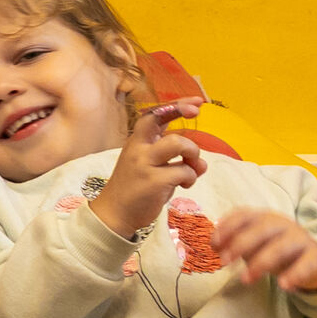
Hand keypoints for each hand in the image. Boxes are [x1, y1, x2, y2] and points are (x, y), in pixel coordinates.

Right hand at [91, 101, 208, 234]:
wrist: (115, 214)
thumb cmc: (134, 189)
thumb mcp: (147, 166)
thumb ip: (172, 160)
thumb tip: (201, 164)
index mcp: (136, 142)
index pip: (155, 115)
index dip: (177, 105)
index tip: (197, 103)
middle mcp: (138, 148)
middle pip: (163, 120)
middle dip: (184, 125)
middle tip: (195, 140)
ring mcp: (144, 163)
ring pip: (178, 144)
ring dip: (193, 156)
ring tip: (192, 171)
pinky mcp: (154, 181)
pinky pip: (184, 171)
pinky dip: (191, 178)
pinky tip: (184, 186)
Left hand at [212, 208, 316, 292]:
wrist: (313, 260)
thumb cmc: (274, 249)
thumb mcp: (253, 244)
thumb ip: (234, 242)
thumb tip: (214, 245)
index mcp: (264, 217)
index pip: (244, 215)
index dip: (227, 228)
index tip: (214, 244)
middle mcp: (282, 224)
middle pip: (261, 229)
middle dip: (240, 244)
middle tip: (224, 262)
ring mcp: (300, 239)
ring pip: (280, 247)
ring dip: (261, 263)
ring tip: (246, 280)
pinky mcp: (315, 257)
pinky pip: (306, 264)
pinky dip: (295, 274)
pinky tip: (284, 285)